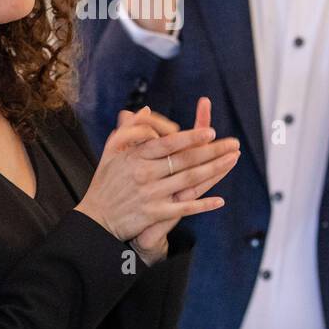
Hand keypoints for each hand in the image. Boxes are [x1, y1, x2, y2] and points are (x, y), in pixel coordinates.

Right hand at [75, 99, 238, 247]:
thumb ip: (129, 129)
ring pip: (189, 181)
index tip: (211, 131)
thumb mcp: (111, 151)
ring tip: (232, 161)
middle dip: (212, 150)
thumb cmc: (105, 182)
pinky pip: (184, 209)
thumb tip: (145, 109)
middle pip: (185, 160)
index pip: (169, 143)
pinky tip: (220, 200)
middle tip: (233, 143)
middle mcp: (144, 174)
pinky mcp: (154, 214)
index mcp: (136, 156)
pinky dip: (203, 205)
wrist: (95, 219)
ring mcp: (151, 195)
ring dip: (214, 170)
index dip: (191, 137)